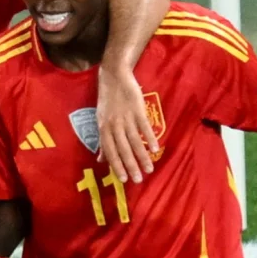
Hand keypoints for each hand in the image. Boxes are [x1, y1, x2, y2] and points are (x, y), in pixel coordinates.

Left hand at [96, 66, 158, 183]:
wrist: (114, 77)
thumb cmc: (108, 101)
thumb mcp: (100, 120)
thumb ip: (103, 142)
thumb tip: (100, 161)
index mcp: (103, 128)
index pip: (110, 151)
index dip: (116, 166)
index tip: (123, 180)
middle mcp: (113, 125)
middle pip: (122, 149)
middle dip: (130, 166)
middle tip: (138, 180)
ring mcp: (126, 117)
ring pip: (134, 141)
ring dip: (142, 156)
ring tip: (149, 169)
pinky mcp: (137, 109)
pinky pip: (144, 127)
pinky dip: (150, 138)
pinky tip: (156, 149)